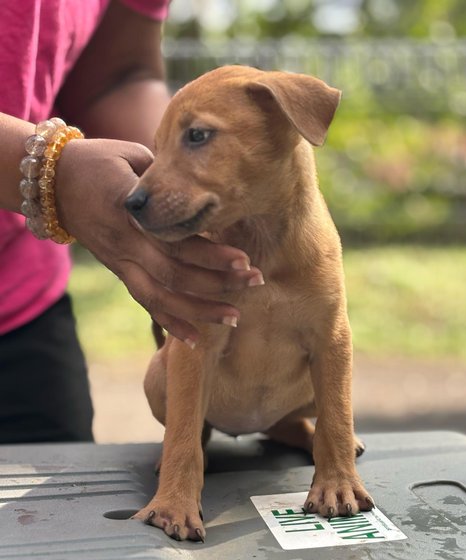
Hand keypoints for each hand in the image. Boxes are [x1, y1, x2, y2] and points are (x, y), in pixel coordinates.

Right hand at [55, 138, 262, 344]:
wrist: (52, 183)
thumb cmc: (98, 161)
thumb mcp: (131, 156)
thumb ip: (163, 179)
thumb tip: (201, 191)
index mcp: (130, 213)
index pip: (177, 242)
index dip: (211, 255)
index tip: (244, 259)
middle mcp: (126, 244)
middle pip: (175, 275)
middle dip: (217, 283)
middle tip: (256, 281)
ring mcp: (120, 262)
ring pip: (161, 298)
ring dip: (200, 311)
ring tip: (235, 317)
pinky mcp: (119, 272)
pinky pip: (144, 303)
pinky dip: (170, 323)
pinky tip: (195, 339)